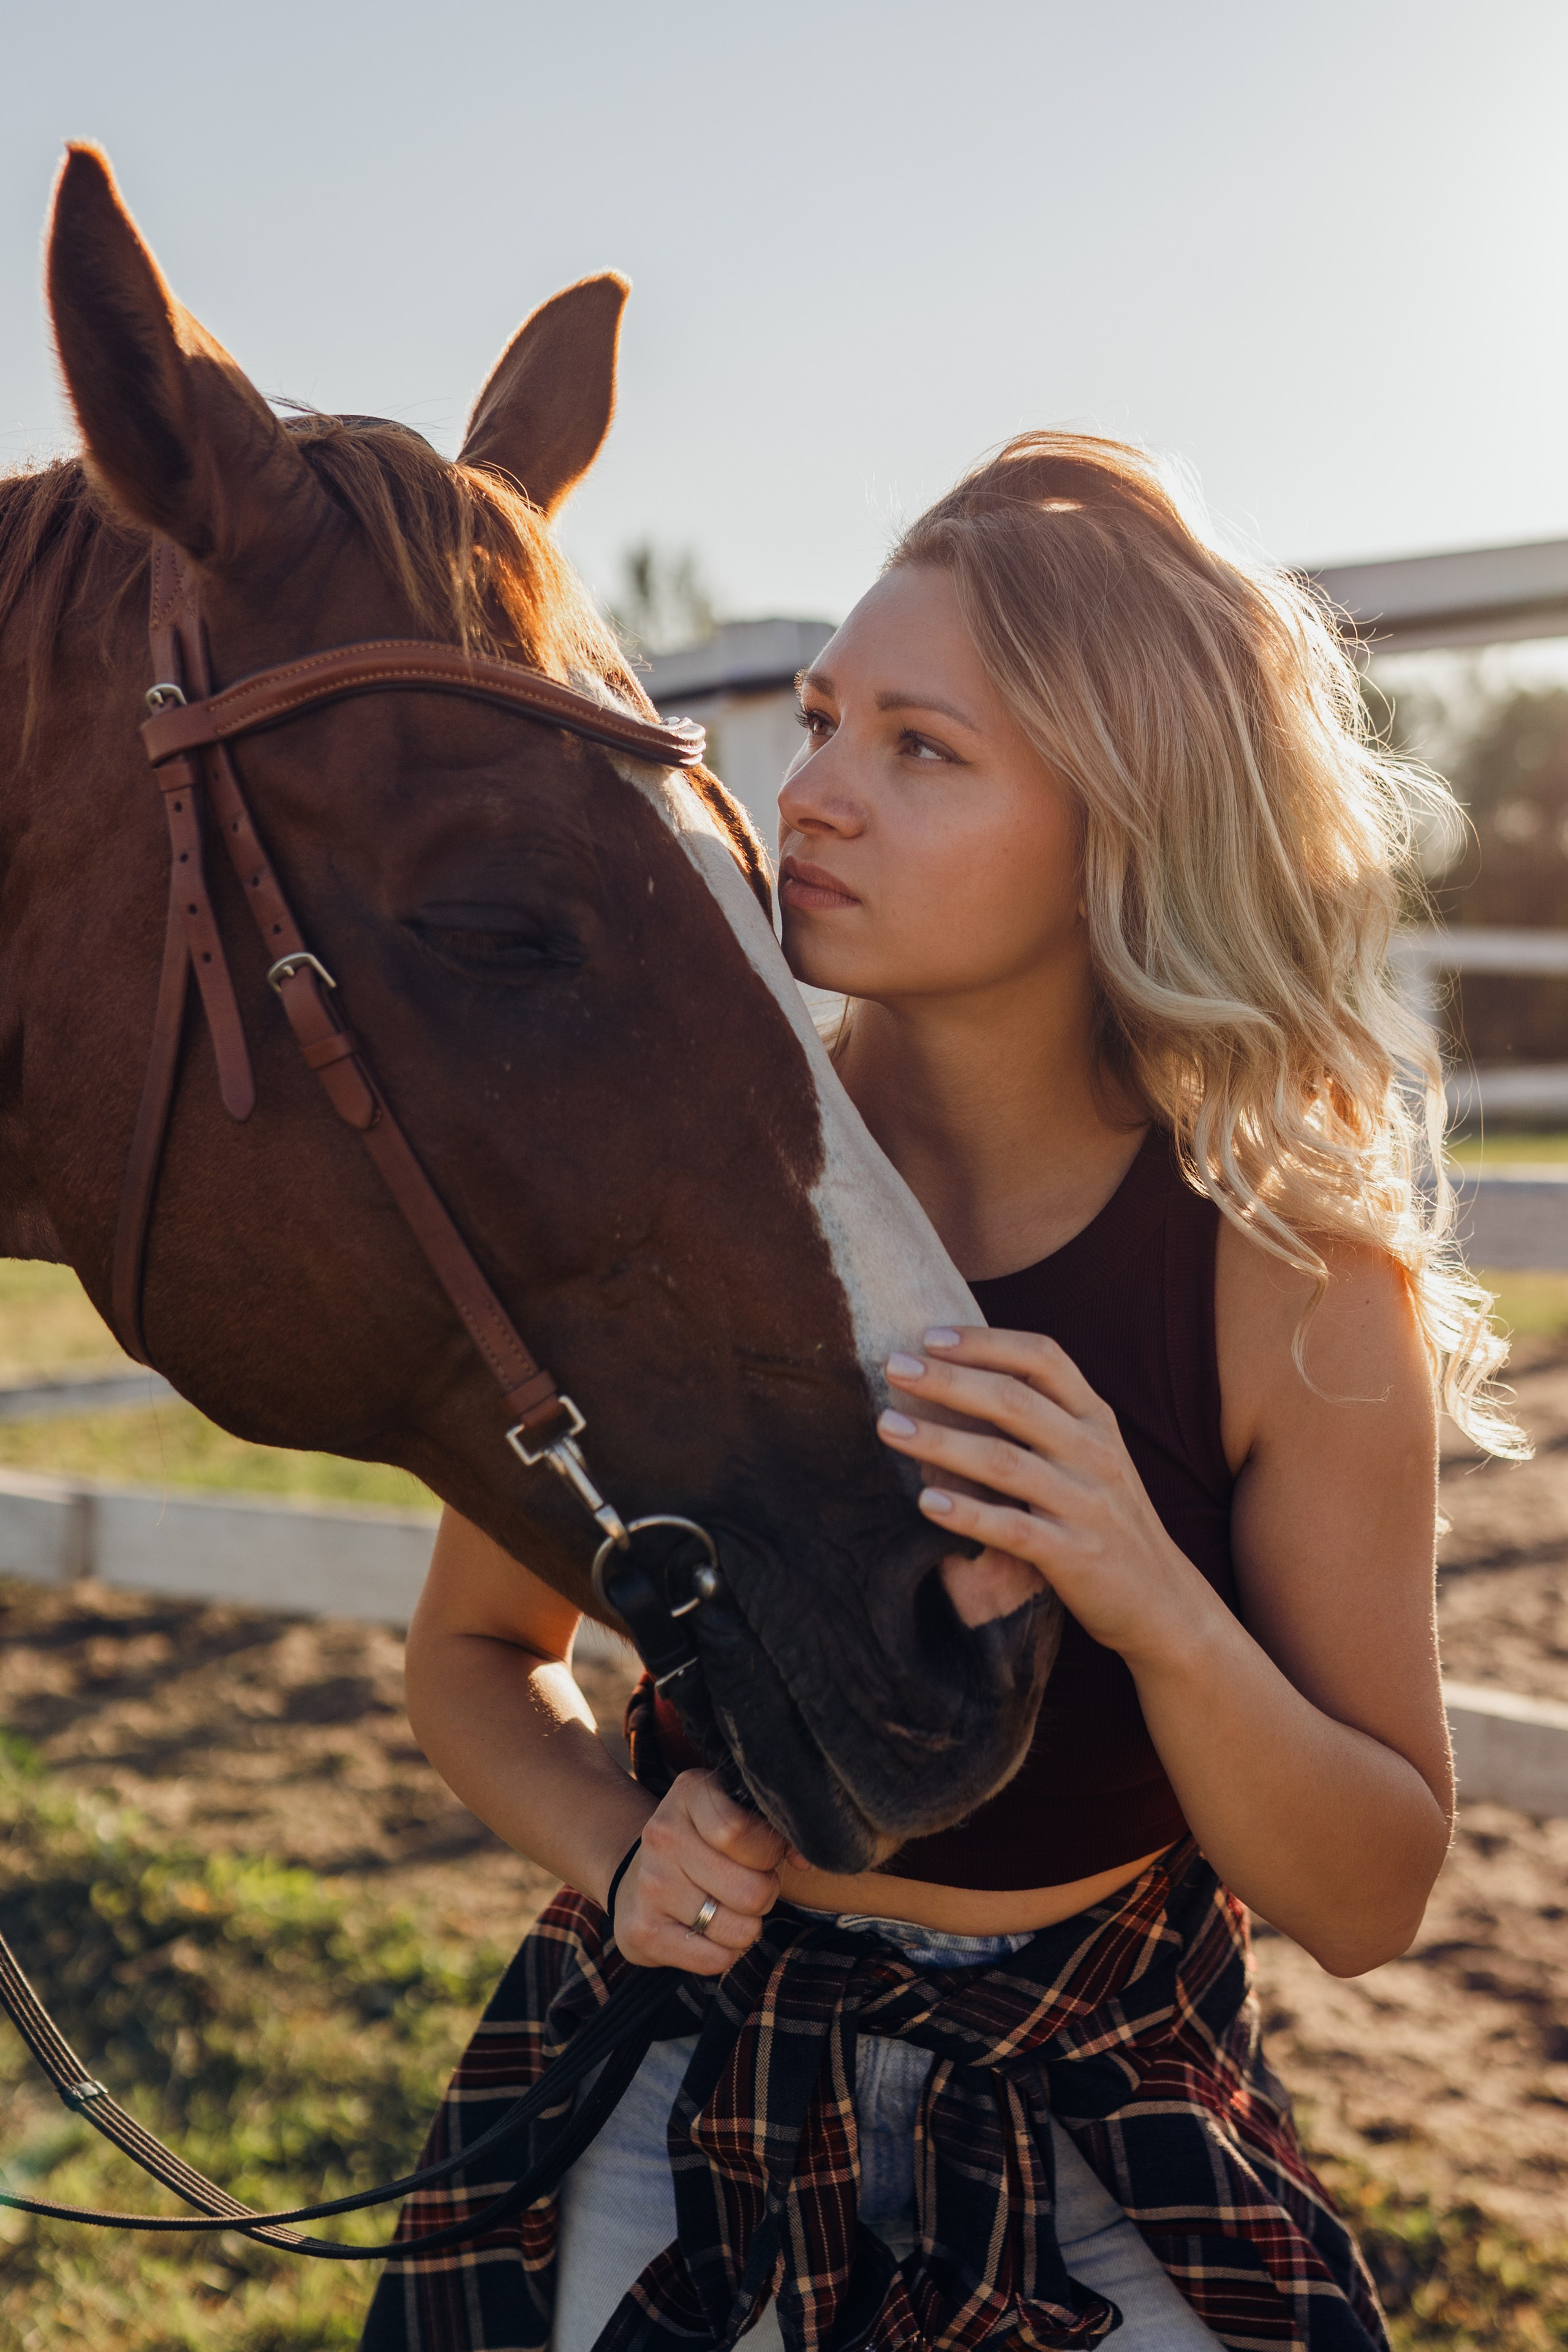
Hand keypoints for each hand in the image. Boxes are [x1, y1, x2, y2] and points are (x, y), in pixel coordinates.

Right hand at [611, 1769, 788, 1973]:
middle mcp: (663, 1835)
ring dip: (746, 1927)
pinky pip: (715, 1960)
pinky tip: (708, 1932)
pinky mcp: (641, 1931)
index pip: (741, 1831)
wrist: (636, 1872)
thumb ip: (774, 1829)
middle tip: (748, 1886)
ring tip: (727, 1909)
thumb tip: (804, 1859)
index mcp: (690, 1793)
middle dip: (764, 1895)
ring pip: (740, 1930)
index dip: (769, 1852)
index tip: (766, 1854)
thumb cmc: (704, 1842)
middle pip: (751, 1890)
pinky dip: (724, 1953)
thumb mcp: (734, 1813)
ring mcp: (649, 1884)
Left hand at [877, 1326, 1209, 1665]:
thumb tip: (964, 1377)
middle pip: (1013, 1401)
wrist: (1162, 1601)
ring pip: (1003, 1461)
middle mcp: (1094, 1452)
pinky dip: (966, 1514)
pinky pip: (1011, 1528)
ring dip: (939, 1442)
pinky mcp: (1074, 1554)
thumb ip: (1047, 1417)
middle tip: (892, 1366)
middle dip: (947, 1380)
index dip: (985, 1342)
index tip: (929, 1336)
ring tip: (888, 1427)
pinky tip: (925, 1503)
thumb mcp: (1092, 1455)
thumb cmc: (1107, 1518)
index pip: (1043, 1357)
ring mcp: (1086, 1503)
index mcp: (1097, 1419)